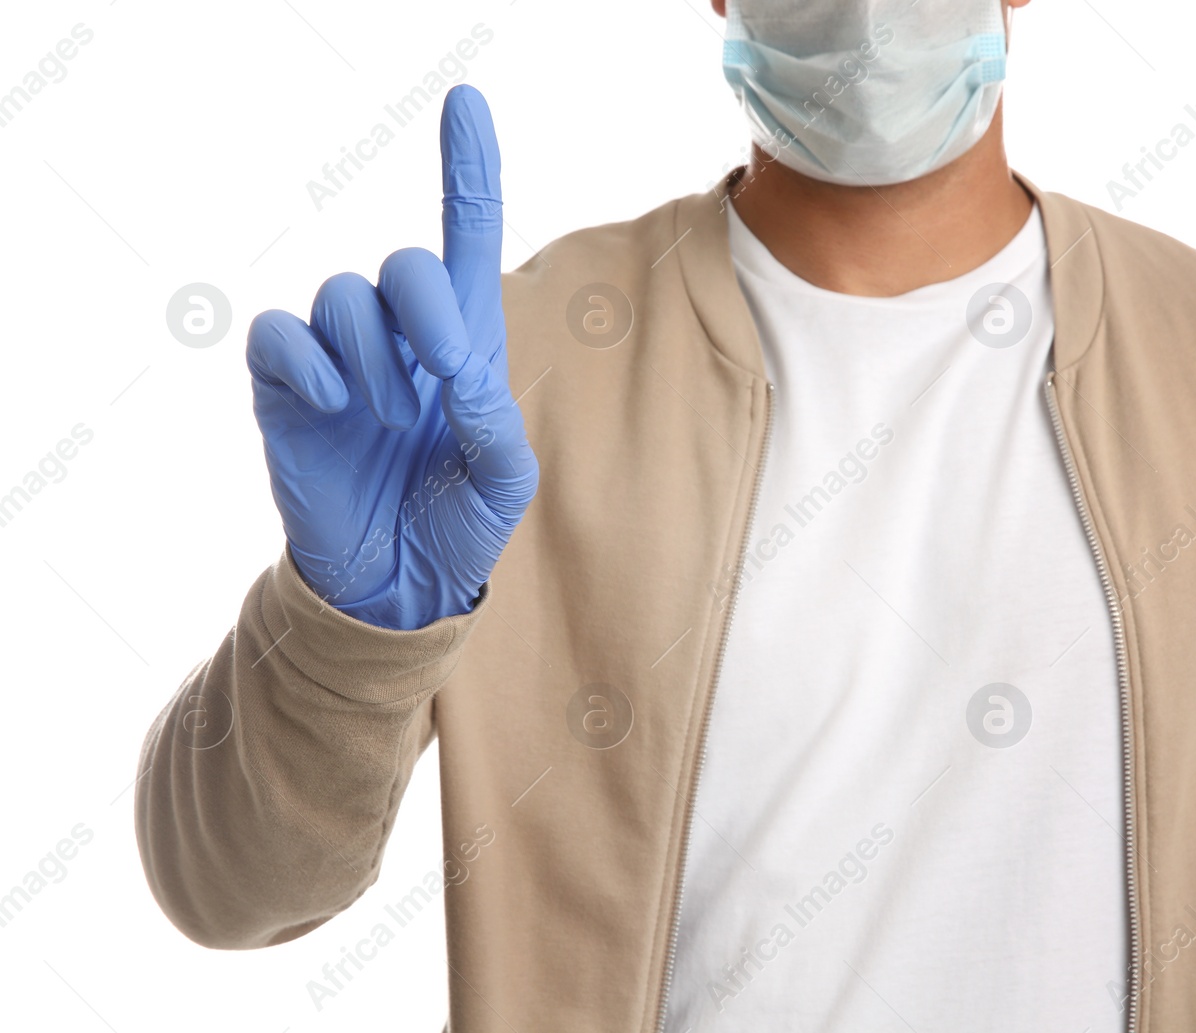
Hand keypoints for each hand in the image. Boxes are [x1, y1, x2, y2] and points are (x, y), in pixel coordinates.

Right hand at [245, 85, 537, 630]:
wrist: (394, 582)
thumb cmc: (458, 522)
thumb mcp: (503, 481)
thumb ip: (494, 423)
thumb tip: (458, 369)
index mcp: (465, 343)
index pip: (467, 236)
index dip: (467, 168)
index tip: (465, 102)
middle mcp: (402, 336)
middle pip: (404, 263)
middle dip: (425, 305)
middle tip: (443, 371)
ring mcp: (340, 357)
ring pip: (343, 297)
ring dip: (372, 355)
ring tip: (384, 415)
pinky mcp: (287, 385)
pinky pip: (281, 334)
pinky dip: (308, 361)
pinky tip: (333, 406)